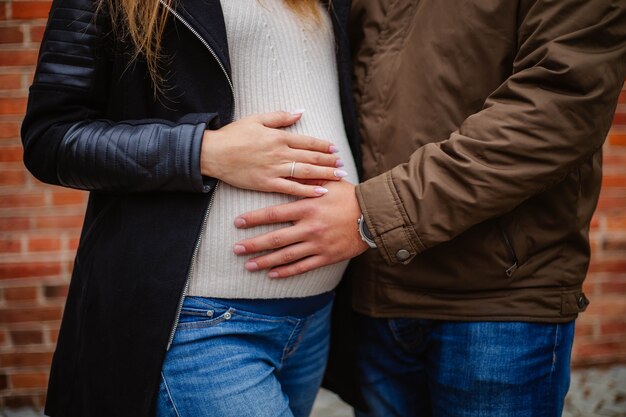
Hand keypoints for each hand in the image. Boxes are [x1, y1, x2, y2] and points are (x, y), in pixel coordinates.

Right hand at [201, 111, 346, 197]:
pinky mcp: (266, 183)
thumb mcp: (257, 119)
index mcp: (278, 137)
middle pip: (311, 157)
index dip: (324, 146)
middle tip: (343, 165)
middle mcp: (280, 153)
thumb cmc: (233, 135)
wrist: (213, 153)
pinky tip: (321, 191)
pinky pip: (291, 188)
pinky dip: (307, 190)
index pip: (308, 141)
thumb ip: (280, 116)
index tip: (335, 149)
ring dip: (324, 174)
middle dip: (329, 161)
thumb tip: (300, 112)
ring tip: (339, 177)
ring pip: (305, 172)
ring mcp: (274, 169)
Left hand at [232, 180, 368, 277]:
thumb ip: (308, 178)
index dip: (254, 219)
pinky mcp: (326, 257)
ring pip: (286, 256)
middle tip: (236, 249)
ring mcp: (317, 244)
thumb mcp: (329, 182)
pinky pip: (303, 266)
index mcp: (307, 207)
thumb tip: (291, 169)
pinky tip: (272, 274)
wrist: (373, 216)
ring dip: (265, 262)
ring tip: (249, 265)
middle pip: (275, 239)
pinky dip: (286, 272)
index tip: (237, 223)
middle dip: (253, 245)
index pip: (274, 214)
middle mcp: (309, 228)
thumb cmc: (350, 196)